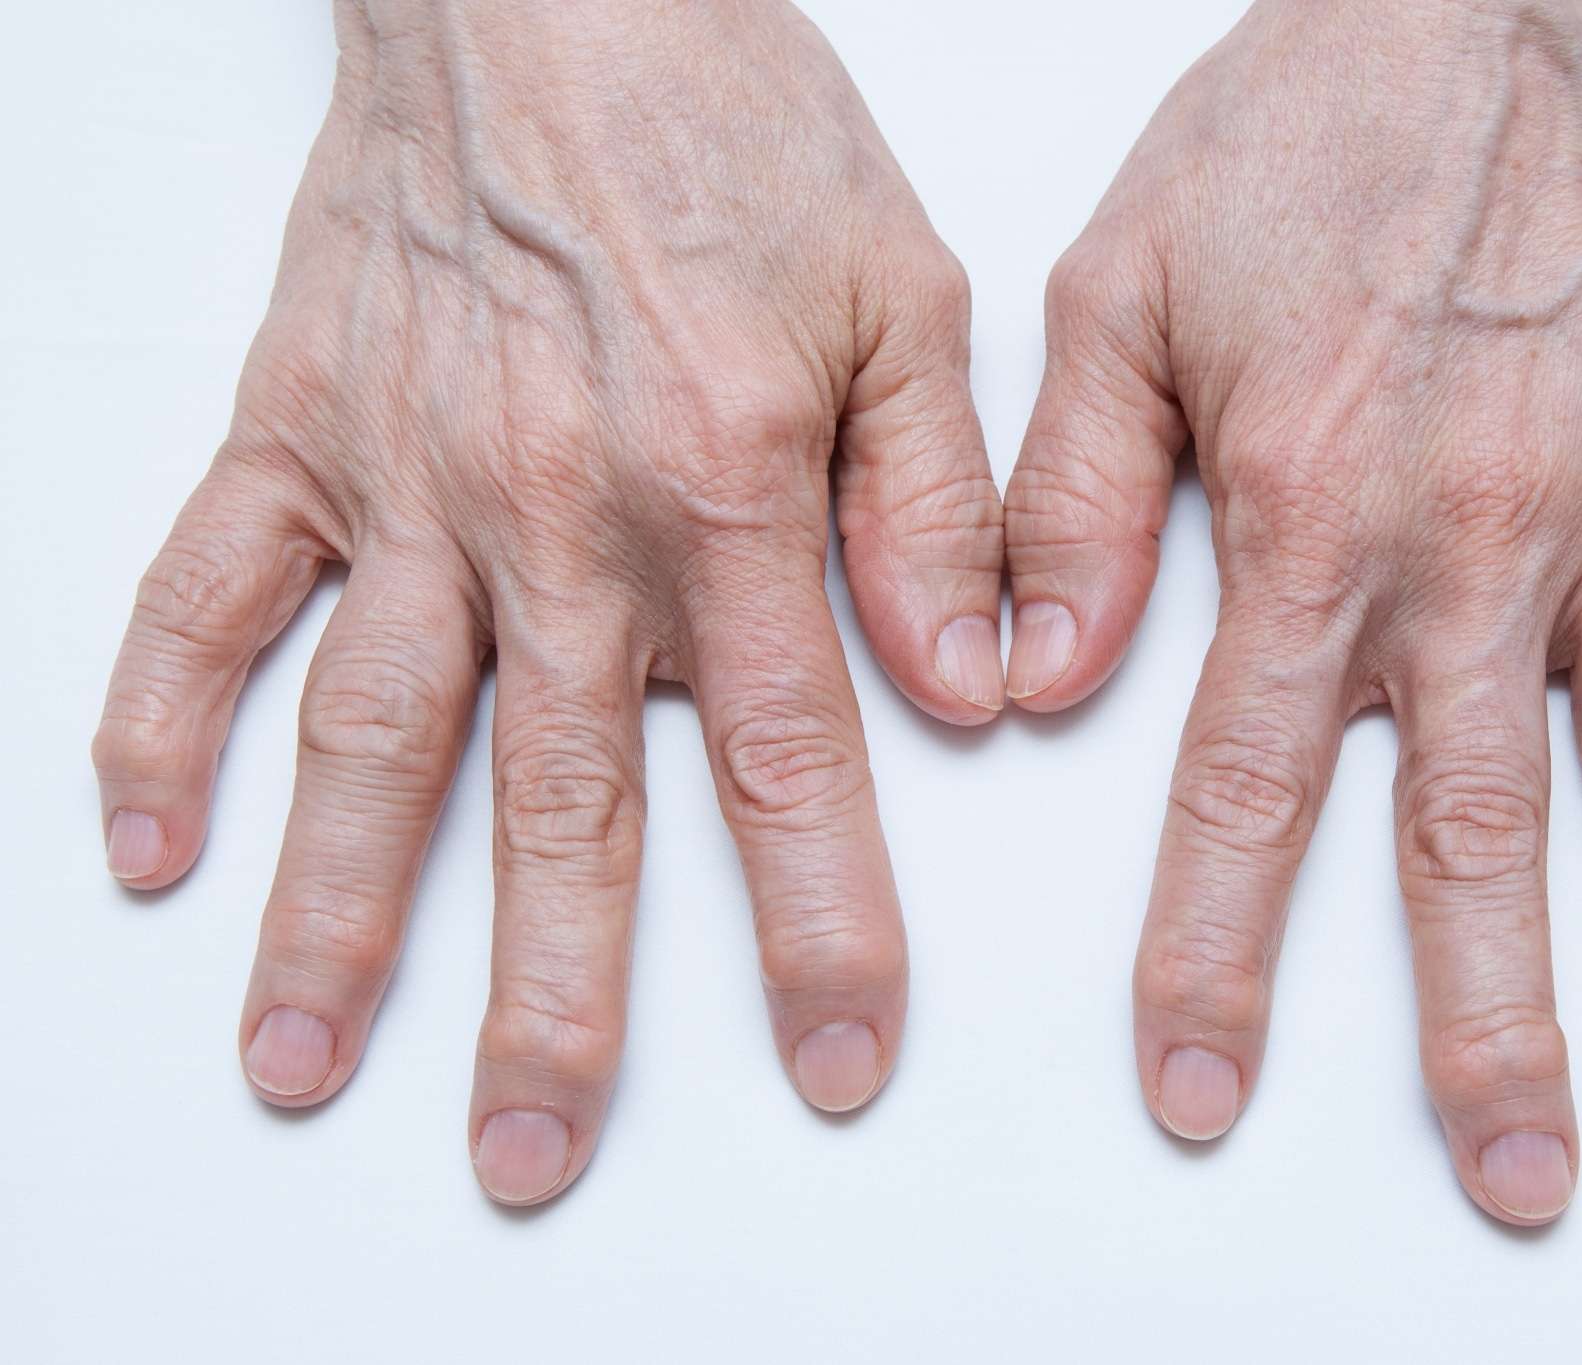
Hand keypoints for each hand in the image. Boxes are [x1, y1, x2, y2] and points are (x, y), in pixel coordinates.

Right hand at [91, 0, 1001, 1204]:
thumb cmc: (734, 123)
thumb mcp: (905, 296)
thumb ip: (939, 504)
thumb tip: (978, 686)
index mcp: (726, 484)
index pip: (788, 760)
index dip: (820, 925)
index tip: (837, 1055)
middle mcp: (556, 512)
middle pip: (557, 807)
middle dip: (552, 1002)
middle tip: (532, 1154)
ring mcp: (406, 482)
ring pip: (368, 738)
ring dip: (330, 917)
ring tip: (302, 1065)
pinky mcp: (295, 433)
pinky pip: (204, 595)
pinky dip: (158, 720)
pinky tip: (145, 849)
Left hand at [1004, 0, 1581, 1223]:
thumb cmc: (1302, 135)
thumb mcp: (1119, 291)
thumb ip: (1074, 499)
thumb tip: (1024, 681)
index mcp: (1313, 513)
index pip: (1254, 785)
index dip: (1219, 955)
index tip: (1202, 1088)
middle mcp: (1480, 540)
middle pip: (1482, 830)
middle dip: (1491, 1025)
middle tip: (1517, 1178)